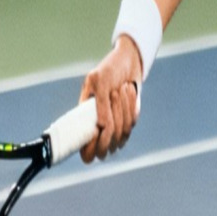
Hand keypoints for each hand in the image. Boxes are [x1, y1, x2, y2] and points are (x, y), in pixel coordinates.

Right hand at [79, 37, 142, 161]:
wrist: (128, 61)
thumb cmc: (108, 70)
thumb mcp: (99, 81)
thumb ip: (99, 104)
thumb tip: (103, 127)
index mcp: (84, 123)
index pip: (87, 154)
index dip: (92, 148)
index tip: (98, 128)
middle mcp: (100, 131)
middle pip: (107, 147)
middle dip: (113, 122)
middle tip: (113, 95)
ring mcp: (116, 128)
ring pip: (122, 135)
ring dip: (122, 108)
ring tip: (120, 88)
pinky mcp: (129, 121)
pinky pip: (132, 123)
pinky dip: (131, 105)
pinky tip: (128, 91)